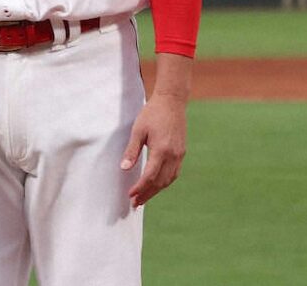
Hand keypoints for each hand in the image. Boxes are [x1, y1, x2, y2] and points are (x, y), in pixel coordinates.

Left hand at [121, 91, 187, 207]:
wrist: (172, 102)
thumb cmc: (152, 114)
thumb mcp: (138, 130)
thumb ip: (132, 150)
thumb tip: (124, 169)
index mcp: (161, 150)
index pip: (150, 176)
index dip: (140, 188)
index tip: (130, 196)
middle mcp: (173, 156)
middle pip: (160, 182)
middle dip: (147, 194)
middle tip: (135, 203)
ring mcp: (179, 155)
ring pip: (169, 180)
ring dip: (156, 191)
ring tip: (143, 198)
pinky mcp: (181, 153)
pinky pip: (174, 173)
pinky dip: (164, 182)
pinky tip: (156, 185)